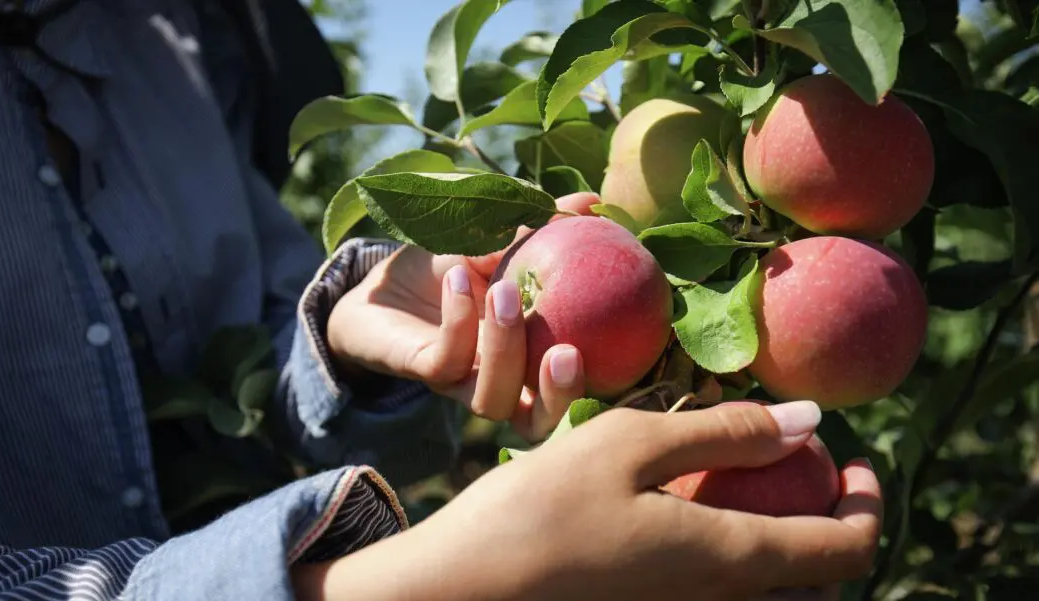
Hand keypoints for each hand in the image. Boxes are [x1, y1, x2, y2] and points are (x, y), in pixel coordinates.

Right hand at [299, 401, 882, 600]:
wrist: (459, 591)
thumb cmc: (538, 510)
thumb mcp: (628, 445)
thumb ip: (722, 433)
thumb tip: (808, 423)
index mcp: (731, 561)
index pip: (847, 549)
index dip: (868, 502)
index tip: (854, 457)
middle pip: (820, 584)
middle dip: (831, 523)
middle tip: (803, 468)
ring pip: (773, 595)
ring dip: (786, 542)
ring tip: (750, 487)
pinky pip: (725, 596)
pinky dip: (736, 559)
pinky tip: (691, 515)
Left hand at [326, 192, 600, 439]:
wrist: (379, 285)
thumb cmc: (448, 269)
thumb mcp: (498, 241)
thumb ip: (544, 228)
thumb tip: (593, 201)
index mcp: (530, 363)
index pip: (572, 390)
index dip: (600, 381)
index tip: (622, 340)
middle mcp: (499, 383)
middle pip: (538, 421)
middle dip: (557, 395)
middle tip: (568, 352)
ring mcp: (460, 383)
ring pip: (491, 400)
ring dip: (503, 348)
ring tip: (503, 291)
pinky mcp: (421, 372)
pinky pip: (445, 359)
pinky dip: (459, 318)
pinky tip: (461, 278)